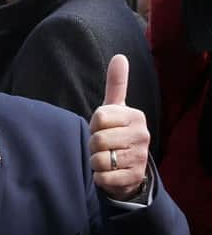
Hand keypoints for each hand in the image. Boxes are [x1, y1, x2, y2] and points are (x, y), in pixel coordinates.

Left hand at [89, 55, 149, 199]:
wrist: (129, 168)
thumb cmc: (117, 133)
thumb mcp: (116, 109)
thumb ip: (116, 85)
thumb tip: (119, 56)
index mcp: (135, 116)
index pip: (99, 117)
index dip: (94, 125)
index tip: (102, 128)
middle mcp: (142, 135)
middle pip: (97, 139)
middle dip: (93, 145)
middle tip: (102, 146)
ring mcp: (140, 157)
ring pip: (98, 159)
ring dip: (95, 162)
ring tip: (106, 159)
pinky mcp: (133, 178)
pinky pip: (102, 177)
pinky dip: (99, 177)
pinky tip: (109, 173)